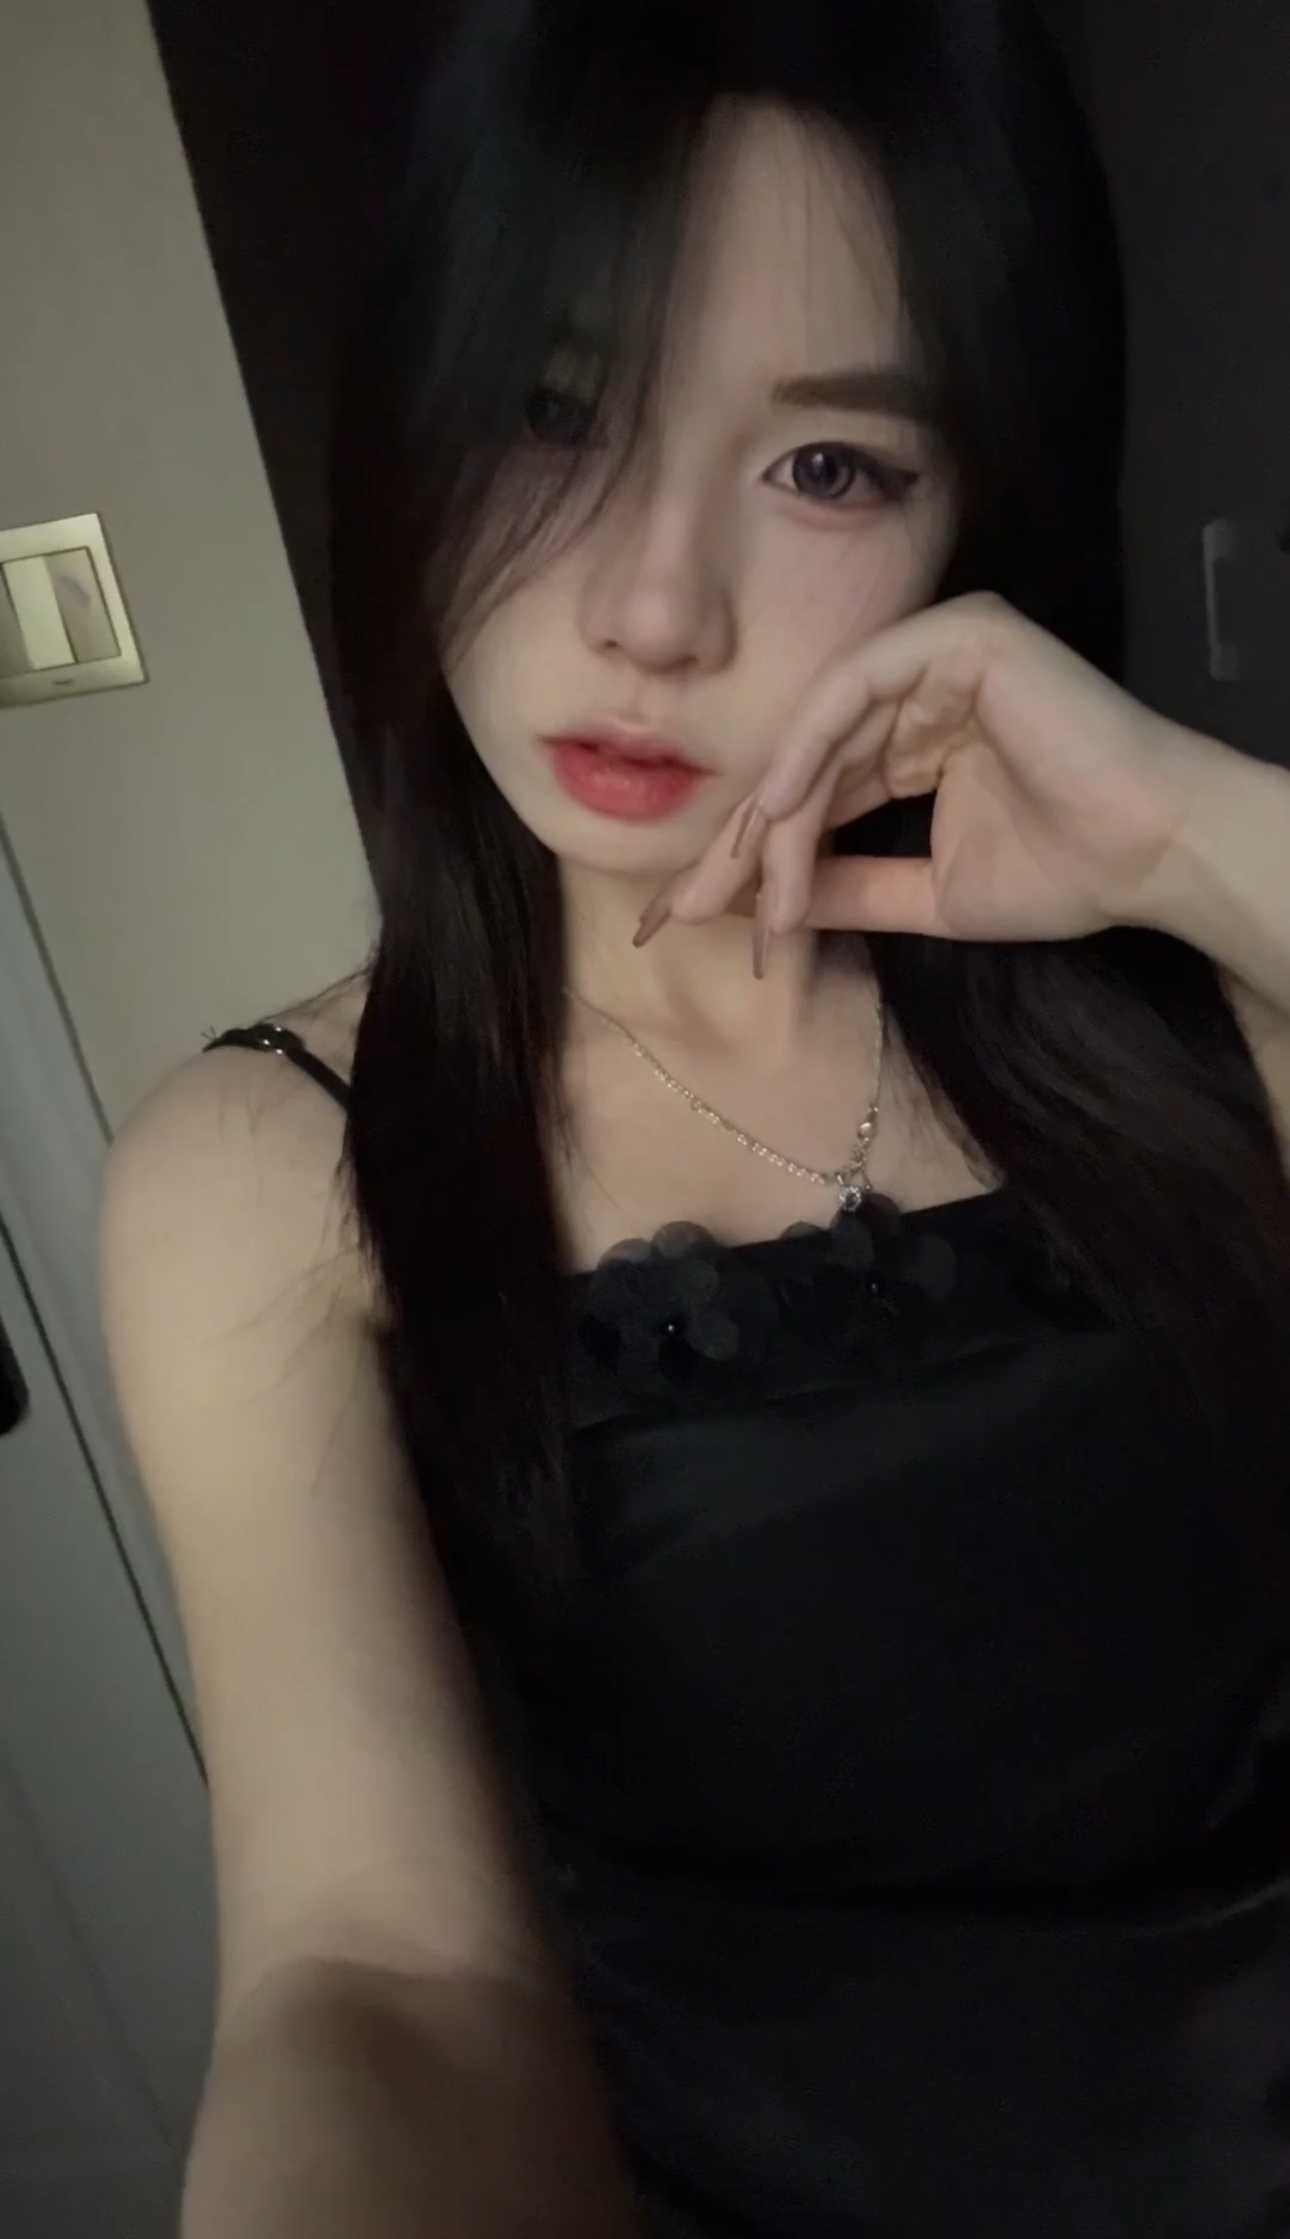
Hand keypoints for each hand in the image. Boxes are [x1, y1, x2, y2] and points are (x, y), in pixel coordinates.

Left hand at [635, 593, 1219, 967]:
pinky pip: (856, 690)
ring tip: (741, 885)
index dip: (752, 858)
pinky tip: (775, 812)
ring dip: (775, 818)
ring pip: (821, 734)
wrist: (1152, 856)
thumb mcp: (926, 892)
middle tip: (683, 907)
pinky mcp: (959, 636)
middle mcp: (920, 686)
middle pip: (803, 761)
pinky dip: (810, 749)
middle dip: (740, 843)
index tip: (694, 917)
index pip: (814, 791)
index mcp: (915, 736)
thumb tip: (761, 905)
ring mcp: (938, 652)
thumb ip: (848, 887)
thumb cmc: (1065, 872)